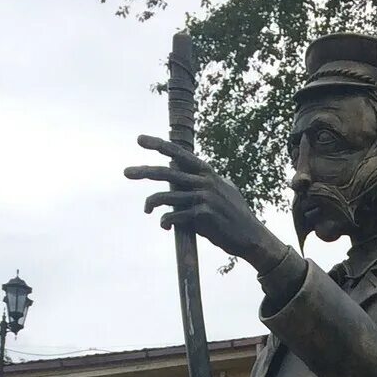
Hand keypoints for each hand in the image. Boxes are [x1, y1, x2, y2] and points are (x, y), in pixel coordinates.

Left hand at [127, 136, 286, 267]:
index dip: (158, 145)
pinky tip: (165, 226)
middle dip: (143, 171)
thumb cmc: (233, 215)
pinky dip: (166, 221)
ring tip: (147, 210)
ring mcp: (203, 197)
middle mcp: (204, 181)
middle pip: (166, 172)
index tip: (139, 139)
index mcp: (207, 172)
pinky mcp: (202, 215)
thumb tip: (175, 167)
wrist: (251, 237)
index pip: (178, 154)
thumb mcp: (221, 189)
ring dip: (151, 203)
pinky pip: (174, 216)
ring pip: (166, 196)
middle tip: (126, 172)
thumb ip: (199, 178)